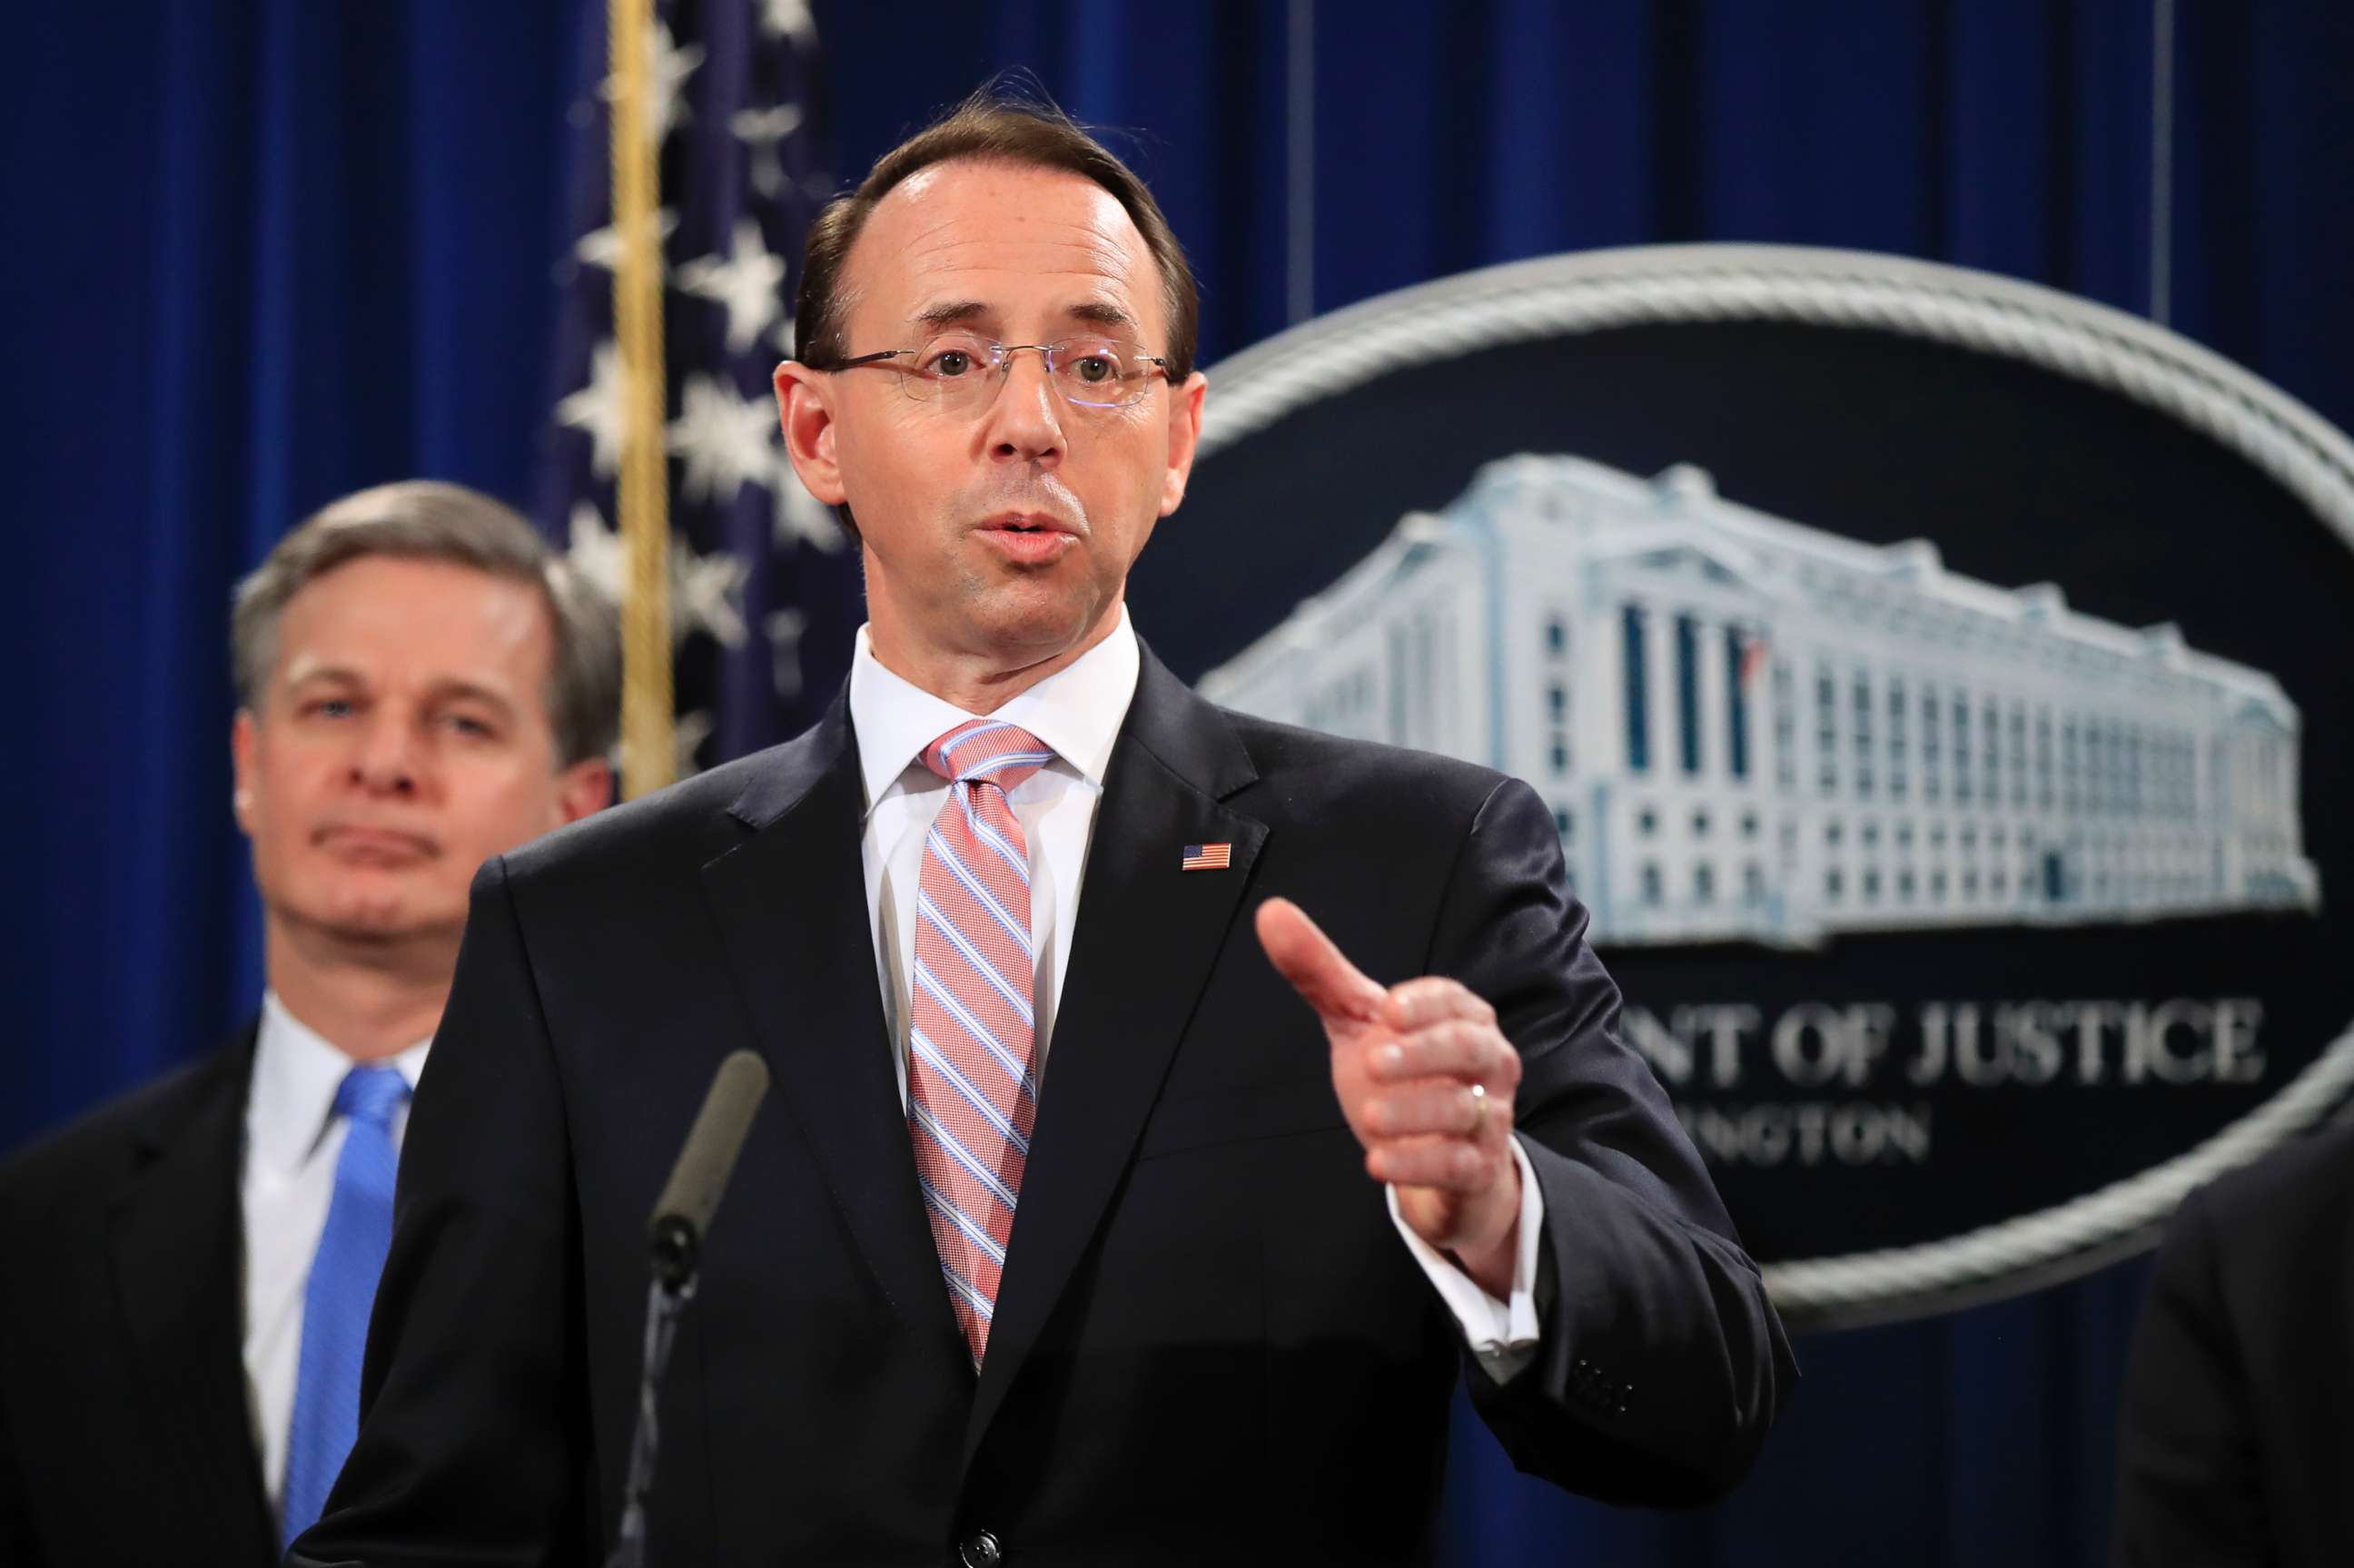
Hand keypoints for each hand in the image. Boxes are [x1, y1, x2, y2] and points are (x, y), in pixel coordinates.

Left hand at [1253, 897, 1522, 1296]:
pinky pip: (1460, 1165)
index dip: (1425, 1004)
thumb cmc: (1400, 1076)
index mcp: (1461, 1018)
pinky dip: (1420, 1163)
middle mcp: (1487, 1063)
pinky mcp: (1477, 1169)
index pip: (1454, 1001)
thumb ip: (1320, 973)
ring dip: (1416, 1111)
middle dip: (1425, 1052)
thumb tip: (1271, 912)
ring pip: (1467, 1109)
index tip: (1387, 1009)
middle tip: (1373, 1060)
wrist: (1435, 1162)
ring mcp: (1489, 1117)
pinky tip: (1376, 1162)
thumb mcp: (1358, 1023)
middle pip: (1470, 1048)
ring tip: (1369, 1117)